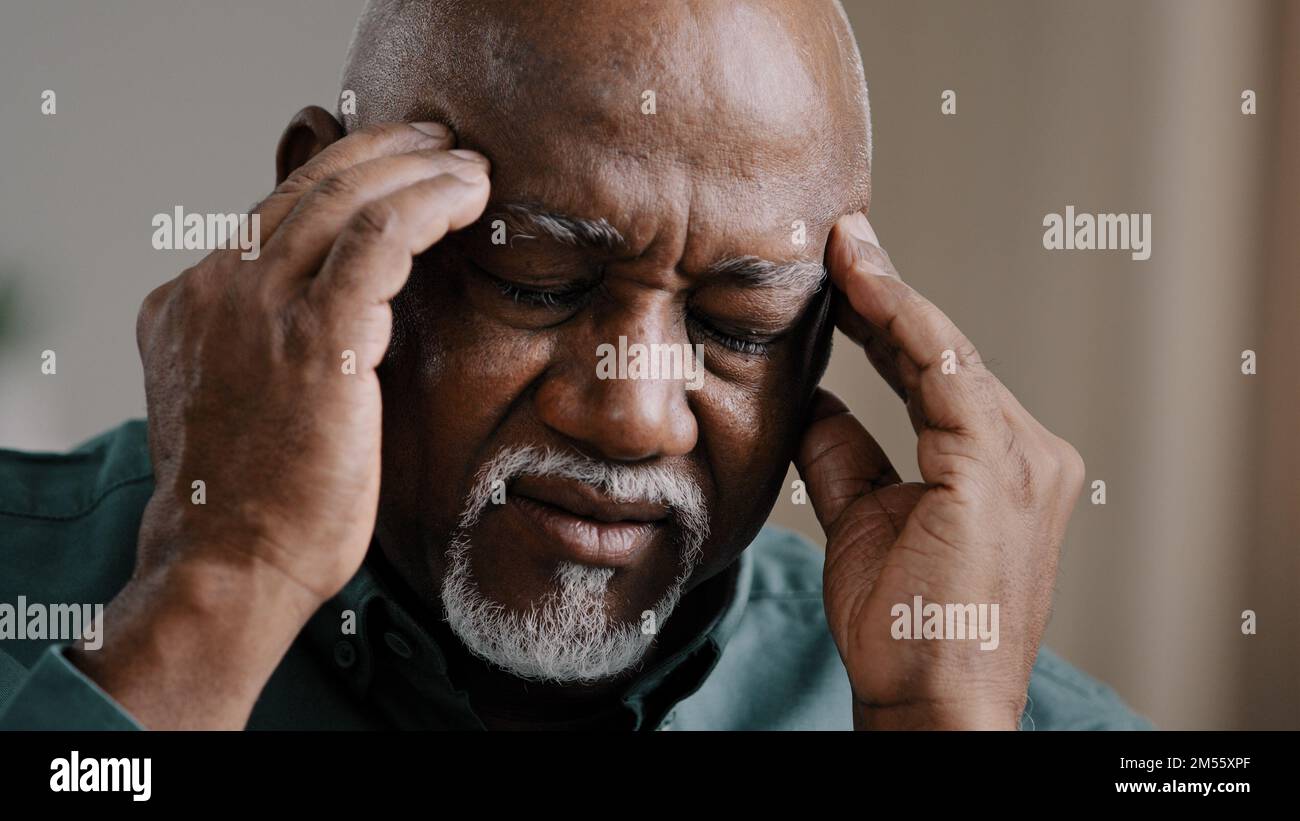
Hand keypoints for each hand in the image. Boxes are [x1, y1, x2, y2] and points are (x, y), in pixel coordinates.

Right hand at [74, 119, 489, 727]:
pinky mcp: (313, 335)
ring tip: (470, 165)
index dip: (345, 180)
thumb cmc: (255, 504)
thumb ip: (270, 345)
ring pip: (348, 198)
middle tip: (442, 143)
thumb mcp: (244, 402)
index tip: (399, 169)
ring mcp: (257, 305)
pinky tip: (471, 196)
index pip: (278, 213)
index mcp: (191, 299)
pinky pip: (380, 236)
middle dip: (386, 153)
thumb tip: (338, 321)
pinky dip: (430, 203)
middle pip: (312, 187)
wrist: (229, 567)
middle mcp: (215, 286)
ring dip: (419, 169)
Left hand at [796, 212, 1085, 729]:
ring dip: (887, 294)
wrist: (932, 699)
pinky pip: (944, 372)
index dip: (885, 320)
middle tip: (834, 239)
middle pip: (942, 354)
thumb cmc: (903, 625)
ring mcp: (1023, 456)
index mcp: (1000, 465)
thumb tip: (815, 396)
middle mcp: (1027, 452)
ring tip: (839, 245)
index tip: (839, 275)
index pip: (935, 373)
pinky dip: (902, 322)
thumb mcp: (864, 515)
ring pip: (945, 352)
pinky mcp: (999, 466)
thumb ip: (847, 449)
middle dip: (883, 295)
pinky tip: (861, 284)